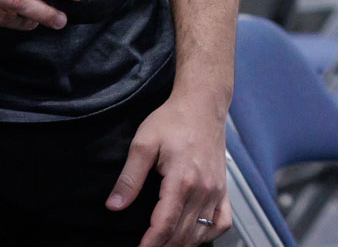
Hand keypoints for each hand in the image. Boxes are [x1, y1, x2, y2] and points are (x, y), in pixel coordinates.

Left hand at [107, 87, 232, 245]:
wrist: (202, 104)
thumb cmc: (173, 120)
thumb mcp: (144, 143)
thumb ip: (129, 178)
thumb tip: (114, 206)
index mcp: (182, 180)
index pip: (164, 225)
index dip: (150, 244)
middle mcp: (203, 189)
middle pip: (182, 235)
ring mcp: (216, 191)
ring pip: (200, 233)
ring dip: (182, 244)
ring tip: (163, 244)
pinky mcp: (224, 188)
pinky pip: (221, 223)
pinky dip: (208, 235)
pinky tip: (193, 235)